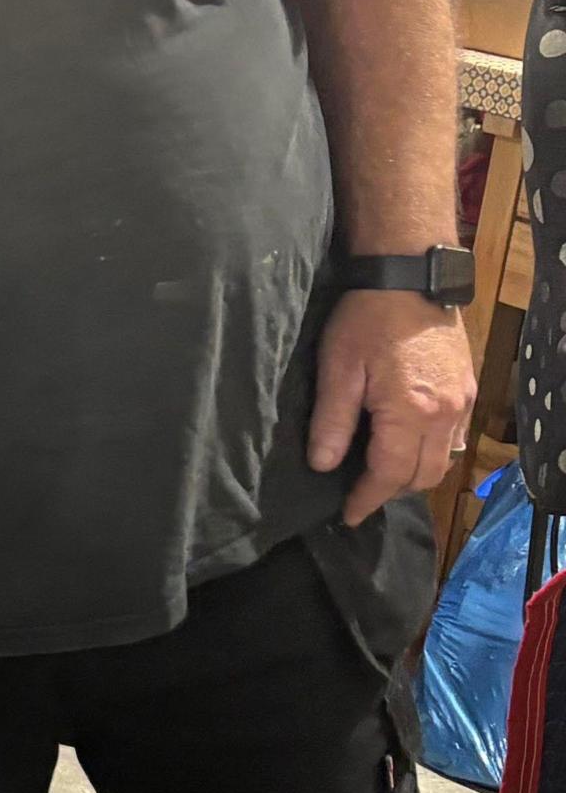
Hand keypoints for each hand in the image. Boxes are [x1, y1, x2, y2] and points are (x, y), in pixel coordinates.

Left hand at [308, 289, 473, 525]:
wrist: (409, 277)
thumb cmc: (366, 319)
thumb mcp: (337, 368)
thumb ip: (332, 421)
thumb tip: (324, 465)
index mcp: (411, 413)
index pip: (389, 474)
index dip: (366, 498)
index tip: (347, 515)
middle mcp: (446, 415)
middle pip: (422, 475)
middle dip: (389, 492)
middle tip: (359, 496)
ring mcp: (462, 404)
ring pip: (442, 461)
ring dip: (413, 476)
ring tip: (380, 477)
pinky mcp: (468, 390)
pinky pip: (454, 440)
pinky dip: (431, 454)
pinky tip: (407, 448)